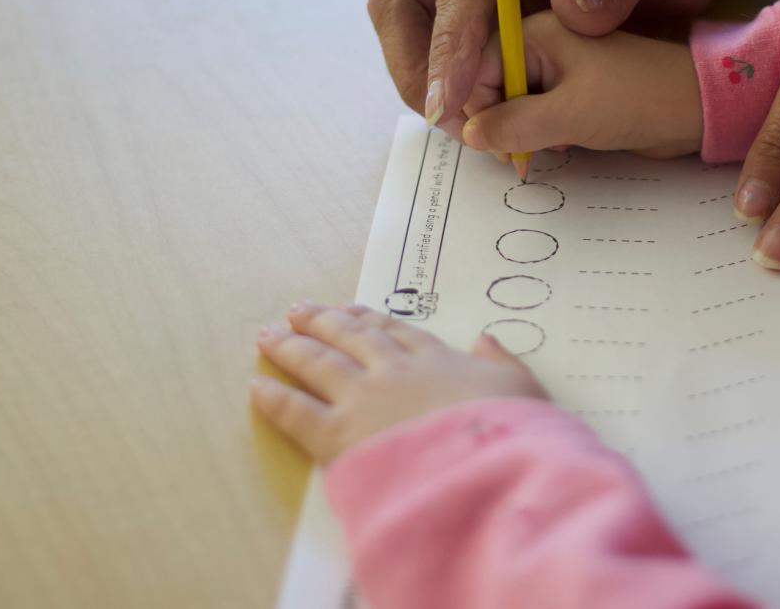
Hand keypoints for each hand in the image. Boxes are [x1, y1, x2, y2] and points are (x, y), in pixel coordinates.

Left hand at [251, 301, 547, 464]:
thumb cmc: (511, 432)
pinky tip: (256, 387)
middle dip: (322, 322)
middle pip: (349, 338)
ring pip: (317, 364)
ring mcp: (362, 400)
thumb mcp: (523, 390)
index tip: (350, 309)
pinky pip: (296, 412)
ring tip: (269, 335)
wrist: (485, 470)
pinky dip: (274, 398)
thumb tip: (486, 340)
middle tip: (298, 310)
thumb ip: (501, 363)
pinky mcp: (337, 437)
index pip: (395, 333)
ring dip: (291, 347)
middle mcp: (392, 371)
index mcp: (436, 359)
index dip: (369, 319)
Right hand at [367, 0, 753, 133]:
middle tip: (455, 126)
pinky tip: (477, 111)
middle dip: (419, 68)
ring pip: (405, 21)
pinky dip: (444, 79)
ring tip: (470, 128)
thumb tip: (565, 7)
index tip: (451, 100)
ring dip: (425, 80)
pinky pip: (428, 37)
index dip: (450, 42)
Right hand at [458, 10, 700, 158]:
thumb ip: (516, 124)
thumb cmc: (643, 97)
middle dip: (496, 121)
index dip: (474, 105)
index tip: (488, 140)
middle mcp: (542, 40)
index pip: (477, 63)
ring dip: (518, 131)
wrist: (702, 108)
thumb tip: (471, 134)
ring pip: (511, 102)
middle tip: (516, 151)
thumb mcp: (572, 115)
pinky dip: (538, 132)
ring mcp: (557, 65)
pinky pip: (535, 111)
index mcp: (538, 29)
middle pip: (489, 83)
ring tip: (541, 148)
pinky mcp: (572, 88)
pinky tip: (558, 144)